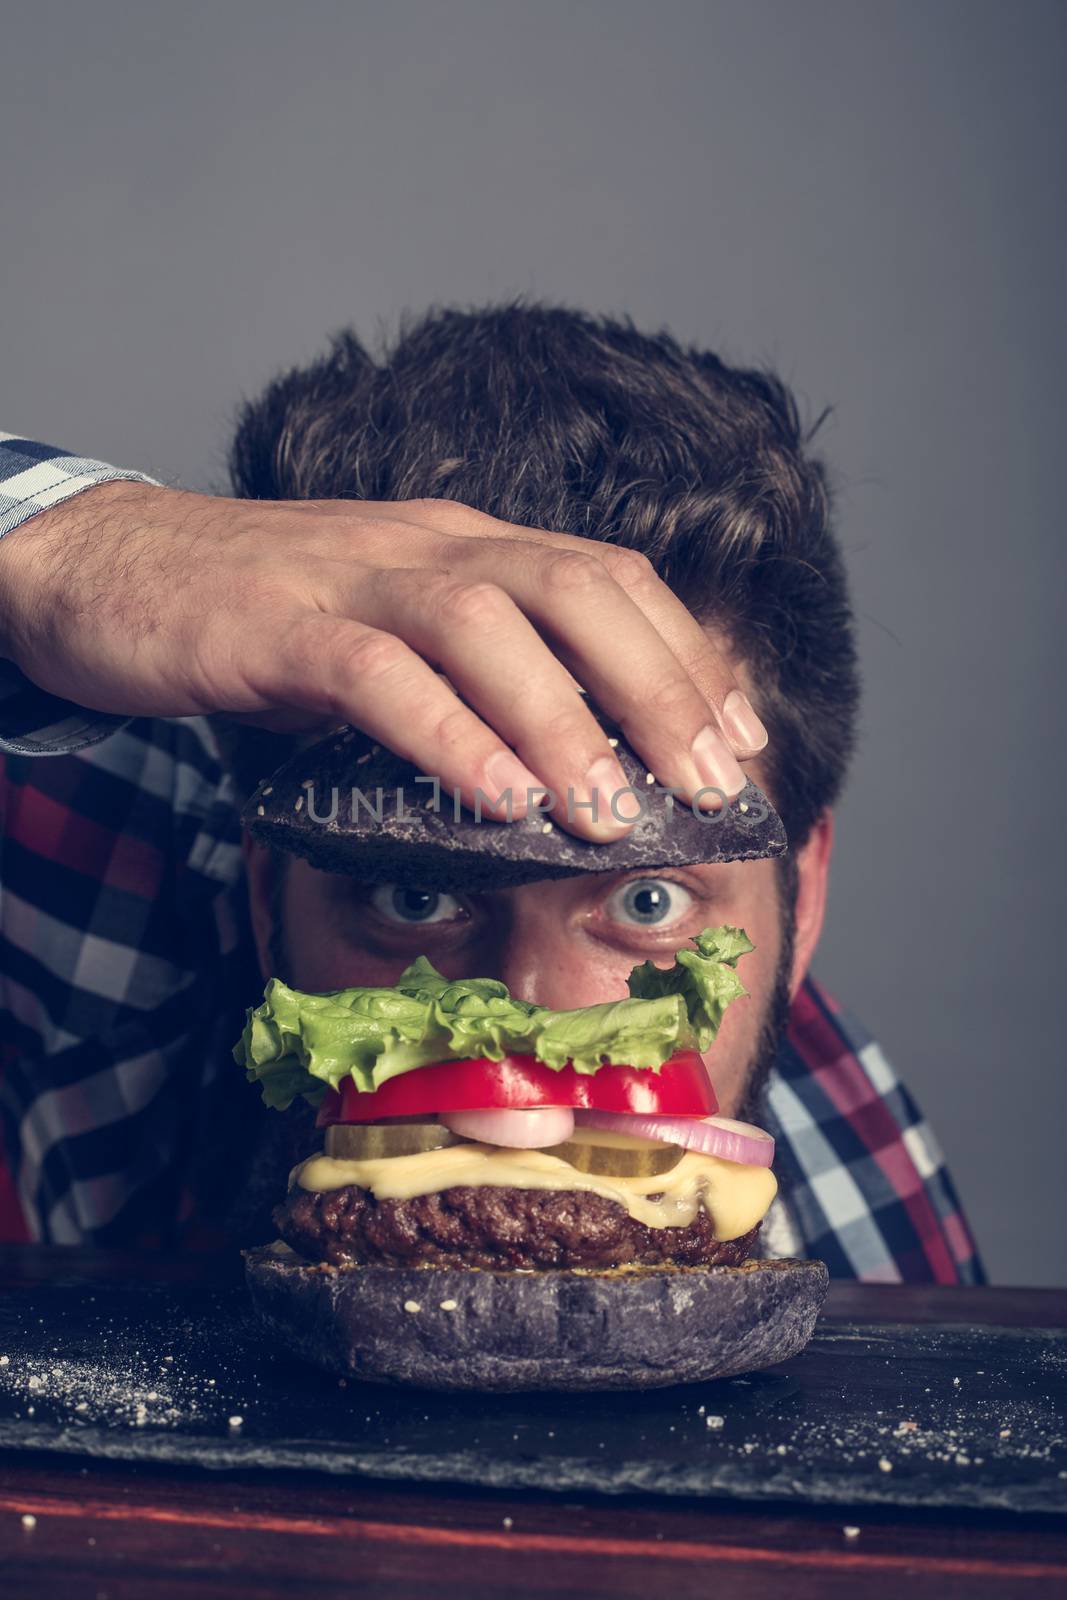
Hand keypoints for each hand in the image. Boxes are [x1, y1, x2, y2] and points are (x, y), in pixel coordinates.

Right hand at [0, 481, 767, 839]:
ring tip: (611, 812)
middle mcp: (426, 543)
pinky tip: (496, 797)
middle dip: (661, 688)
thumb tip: (559, 767)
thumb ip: (466, 679)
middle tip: (711, 785)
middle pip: (578, 589)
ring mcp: (351, 577)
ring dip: (564, 721)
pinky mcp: (277, 626)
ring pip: (487, 625)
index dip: (688, 656)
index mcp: (463, 543)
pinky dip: (447, 735)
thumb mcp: (388, 632)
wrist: (107, 569)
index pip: (607, 577)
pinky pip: (378, 673)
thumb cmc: (262, 616)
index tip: (743, 739)